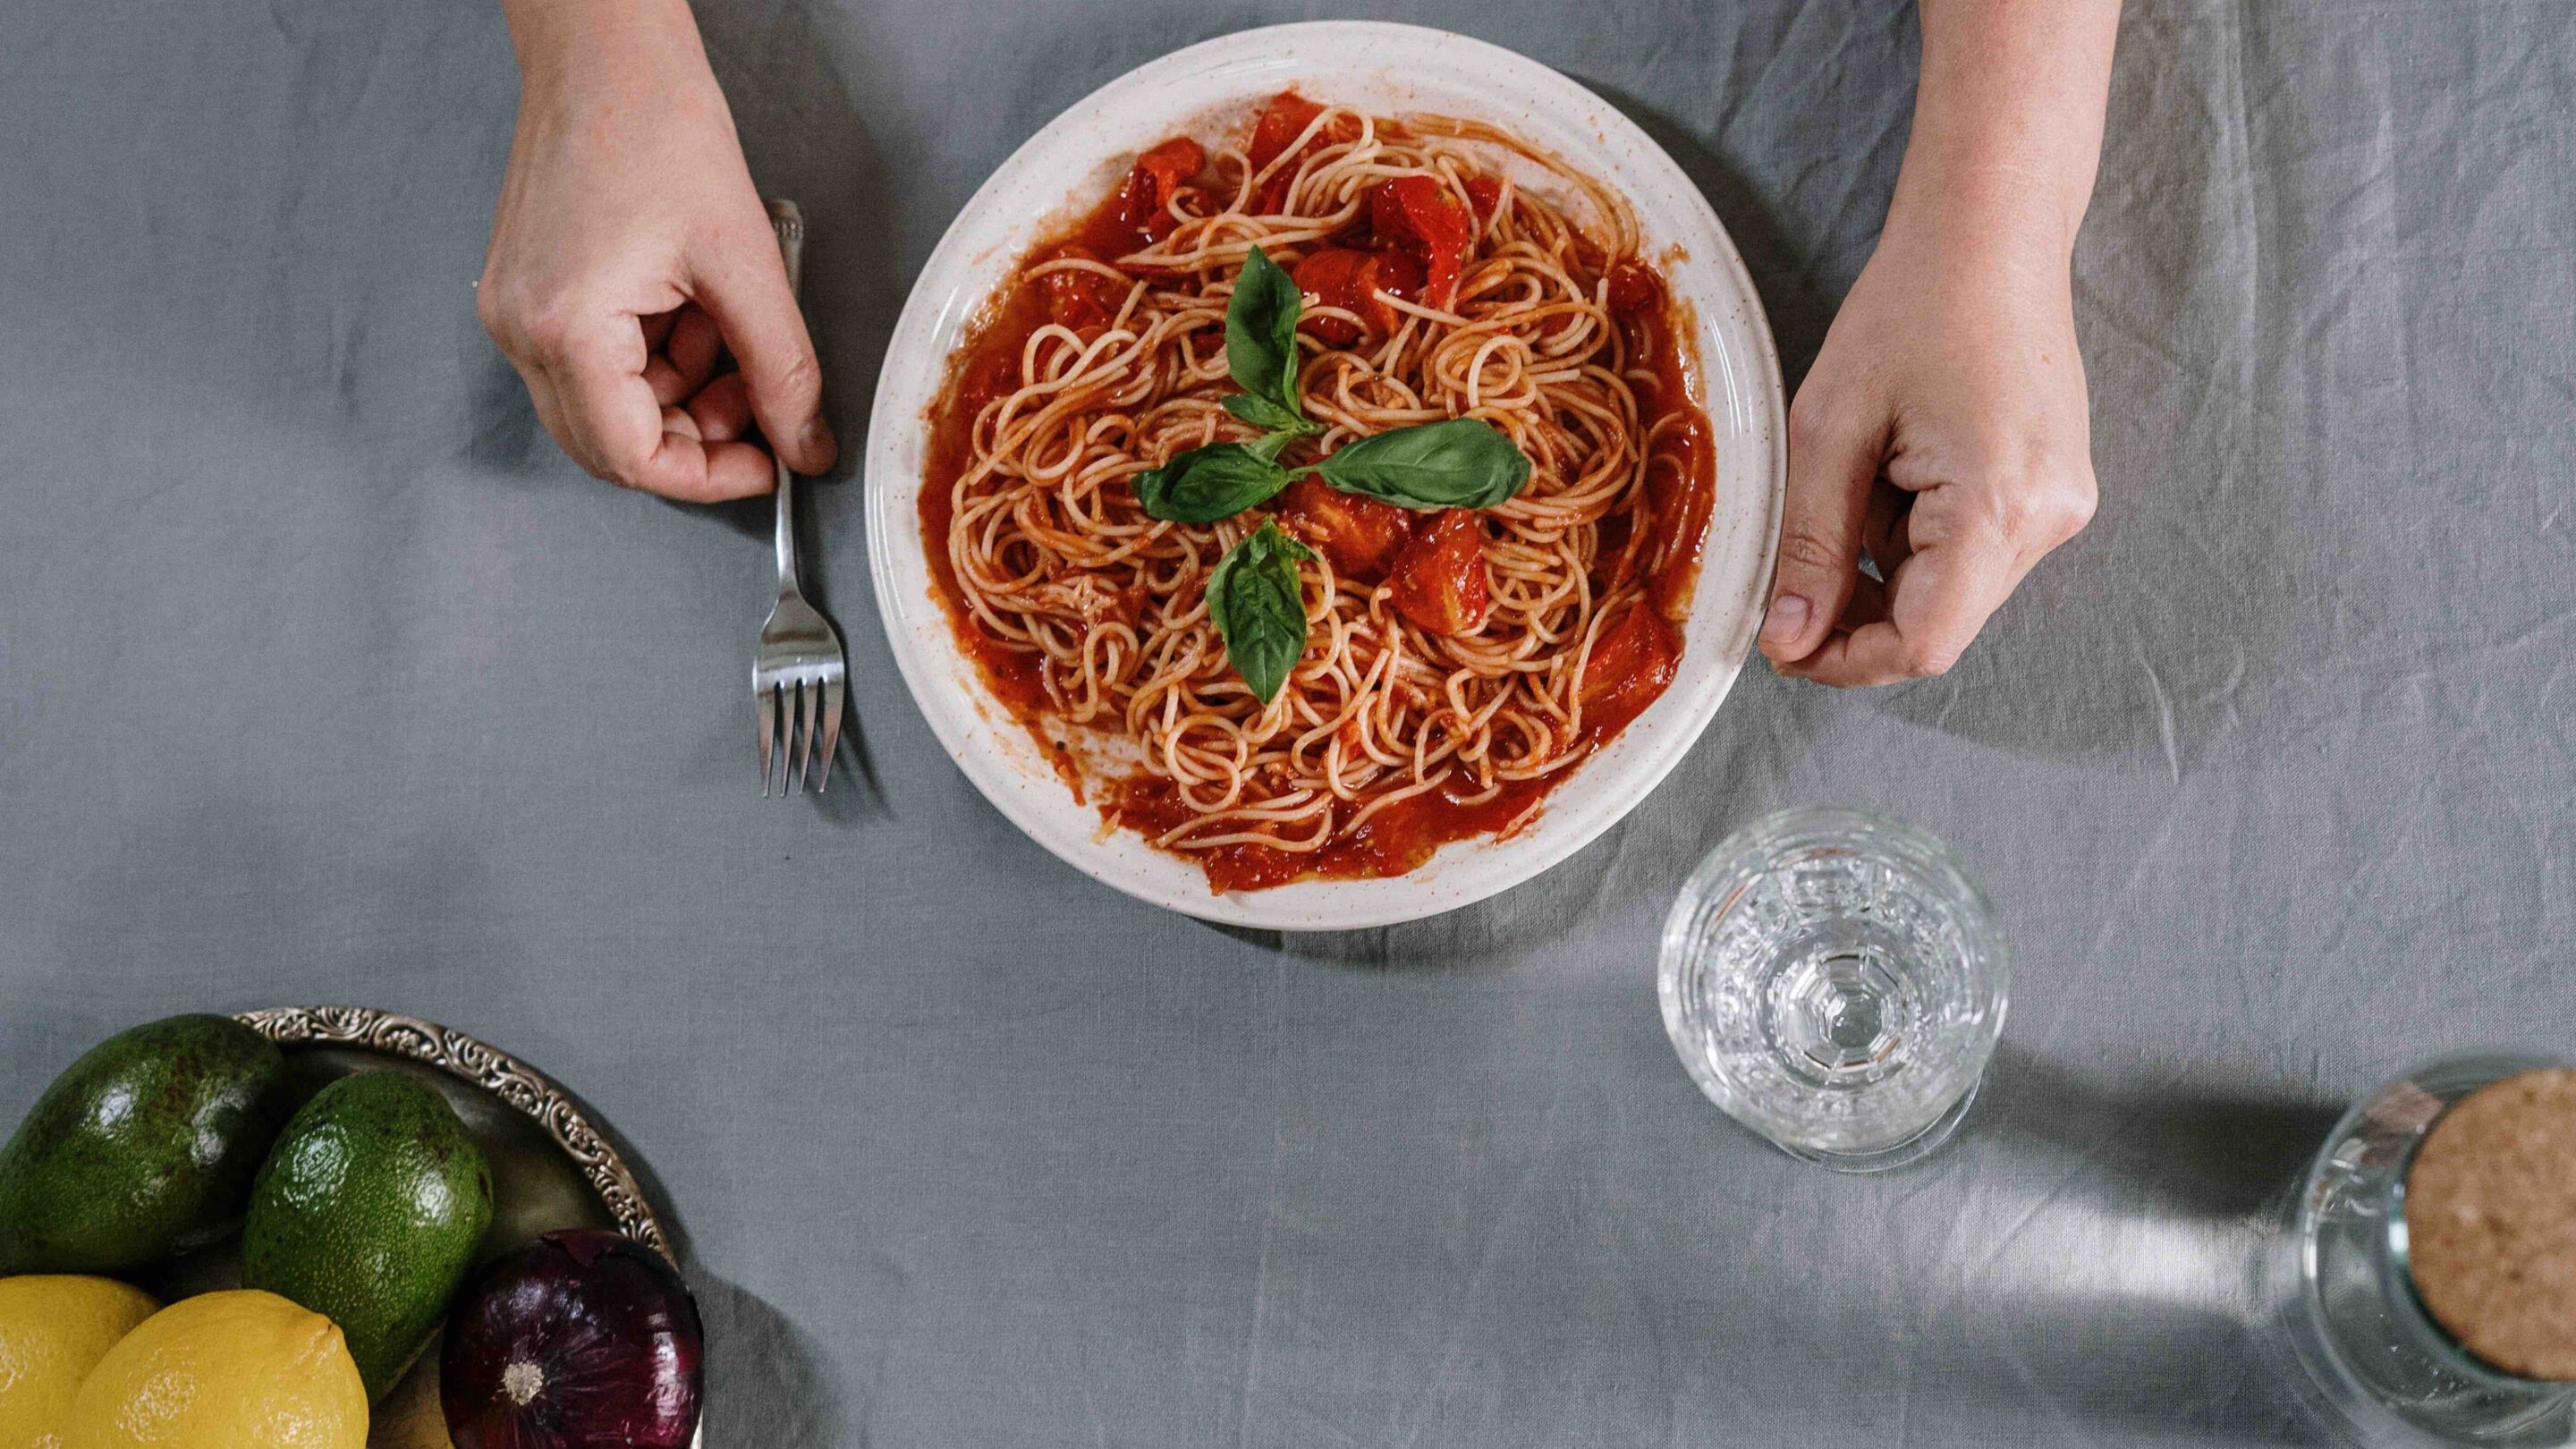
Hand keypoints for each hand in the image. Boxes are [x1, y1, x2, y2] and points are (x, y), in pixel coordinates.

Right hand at [477, 0, 832, 500]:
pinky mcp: (528, 293)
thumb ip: (783, 370)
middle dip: (696, 436)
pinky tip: (691, 307)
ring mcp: (516, 313)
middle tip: (758, 398)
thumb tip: (806, 445)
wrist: (605, 54)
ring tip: (725, 324)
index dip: (709, 477)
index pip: (632, 458)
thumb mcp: (746, 262)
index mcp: (565, 327)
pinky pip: (593, 361)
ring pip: (607, 406)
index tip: (767, 464)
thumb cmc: (657, 126)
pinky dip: (654, 355)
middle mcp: (522, 330)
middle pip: (611, 443)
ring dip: (681, 390)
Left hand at [1757, 209, 2096, 684]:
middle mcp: (2050, 520)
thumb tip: (1788, 642)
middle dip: (1859, 598)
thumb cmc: (1908, 310)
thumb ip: (1811, 546)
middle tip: (1803, 536)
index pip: (1923, 644)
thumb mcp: (1829, 430)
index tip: (1783, 642)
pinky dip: (1919, 529)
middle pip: (1938, 621)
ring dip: (1887, 555)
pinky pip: (1973, 549)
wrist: (1990, 233)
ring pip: (1951, 587)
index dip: (1845, 660)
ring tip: (1868, 465)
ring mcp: (2062, 505)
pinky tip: (1903, 460)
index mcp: (1999, 507)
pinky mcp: (2056, 490)